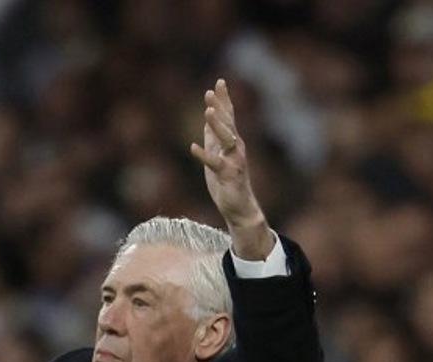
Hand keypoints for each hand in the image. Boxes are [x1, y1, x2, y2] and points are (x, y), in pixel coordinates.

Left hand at [190, 79, 272, 258]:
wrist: (239, 208)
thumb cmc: (227, 183)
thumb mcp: (217, 155)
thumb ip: (213, 138)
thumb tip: (207, 119)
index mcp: (232, 143)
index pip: (229, 117)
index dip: (224, 100)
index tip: (218, 82)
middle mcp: (236, 148)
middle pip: (228, 123)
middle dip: (221, 107)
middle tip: (212, 91)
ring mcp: (233, 161)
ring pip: (226, 139)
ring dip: (217, 124)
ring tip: (208, 111)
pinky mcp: (228, 175)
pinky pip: (215, 163)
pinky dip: (203, 155)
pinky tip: (193, 146)